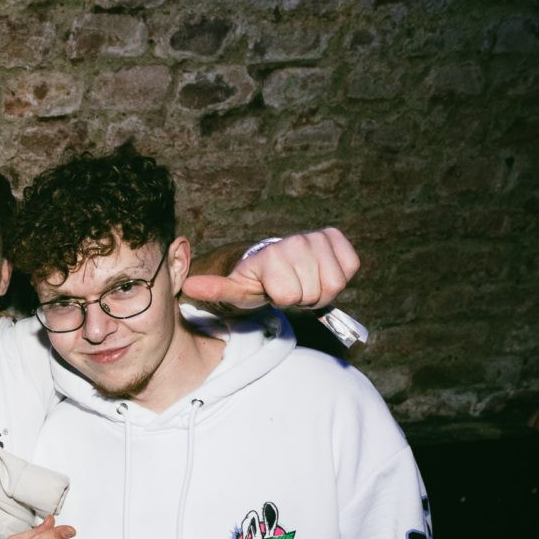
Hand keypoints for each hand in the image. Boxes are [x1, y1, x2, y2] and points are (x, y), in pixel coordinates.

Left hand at [182, 228, 358, 310]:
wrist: (272, 261)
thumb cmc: (255, 280)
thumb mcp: (234, 289)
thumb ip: (215, 289)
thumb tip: (188, 286)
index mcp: (270, 255)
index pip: (290, 296)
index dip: (283, 301)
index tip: (273, 292)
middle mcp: (294, 241)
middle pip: (315, 293)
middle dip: (303, 298)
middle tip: (290, 288)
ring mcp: (316, 237)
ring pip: (335, 283)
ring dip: (321, 289)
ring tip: (303, 281)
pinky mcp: (334, 237)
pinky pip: (350, 266)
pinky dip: (338, 274)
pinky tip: (320, 271)